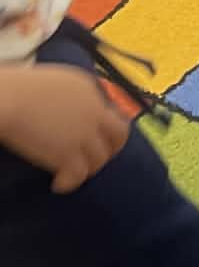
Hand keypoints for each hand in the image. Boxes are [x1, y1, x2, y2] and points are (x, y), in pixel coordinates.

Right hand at [0, 64, 129, 190]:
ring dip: (87, 168)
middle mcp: (93, 109)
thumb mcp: (51, 82)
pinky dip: (70, 183)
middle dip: (111, 148)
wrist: (5, 99)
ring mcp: (83, 132)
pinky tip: (58, 184)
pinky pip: (79, 175)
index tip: (92, 136)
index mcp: (87, 87)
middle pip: (119, 133)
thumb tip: (66, 113)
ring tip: (70, 173)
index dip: (102, 126)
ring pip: (100, 159)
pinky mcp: (68, 153)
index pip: (109, 109)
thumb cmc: (15, 88)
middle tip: (95, 159)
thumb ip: (67, 95)